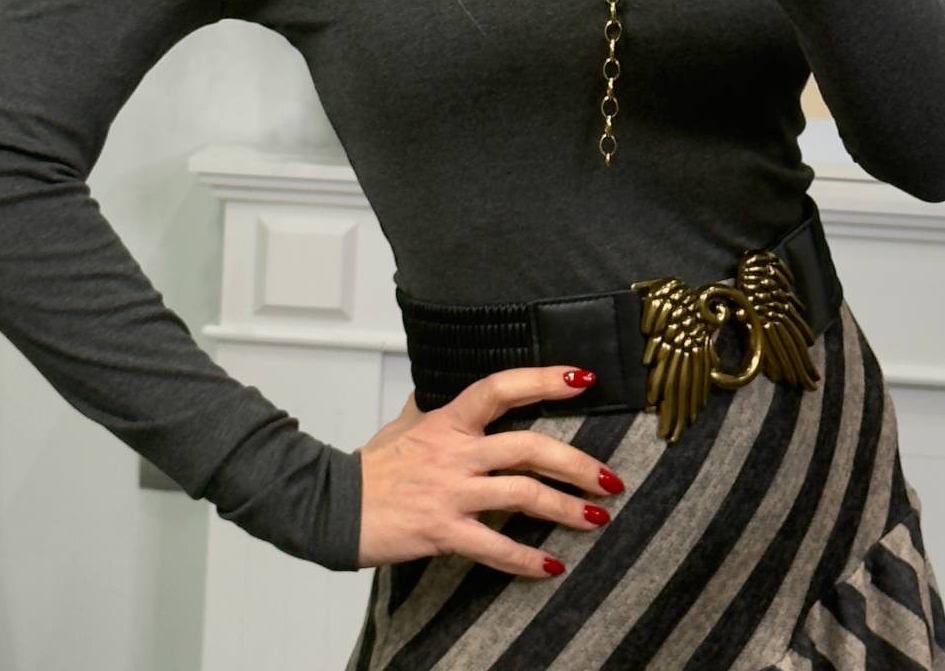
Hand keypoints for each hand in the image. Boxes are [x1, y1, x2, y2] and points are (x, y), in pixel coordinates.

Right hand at [356, 366, 623, 575]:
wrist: (335, 507)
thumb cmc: (374, 465)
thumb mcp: (406, 422)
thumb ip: (435, 405)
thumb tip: (448, 384)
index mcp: (448, 420)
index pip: (501, 388)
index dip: (543, 380)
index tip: (582, 378)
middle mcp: (455, 452)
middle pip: (528, 447)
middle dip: (576, 462)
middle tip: (610, 477)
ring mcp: (451, 492)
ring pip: (522, 494)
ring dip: (566, 509)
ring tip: (598, 519)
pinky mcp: (443, 531)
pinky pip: (494, 546)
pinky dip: (526, 558)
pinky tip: (551, 565)